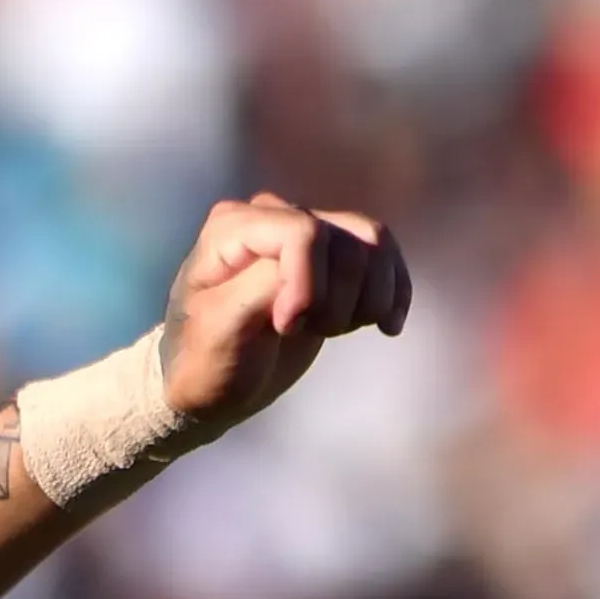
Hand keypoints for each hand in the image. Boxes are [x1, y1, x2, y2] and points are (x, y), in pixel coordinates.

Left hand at [157, 195, 410, 433]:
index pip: (303, 233)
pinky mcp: (334, 256)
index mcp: (233, 227)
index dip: (310, 284)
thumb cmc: (205, 361)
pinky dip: (394, 292)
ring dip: (369, 296)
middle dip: (338, 298)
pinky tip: (387, 326)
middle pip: (345, 240)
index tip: (288, 328)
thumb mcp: (220, 331)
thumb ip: (261, 289)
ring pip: (373, 243)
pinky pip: (384, 255)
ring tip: (334, 330)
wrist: (215, 383)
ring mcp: (306, 231)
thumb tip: (306, 268)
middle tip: (305, 332)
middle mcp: (272, 215)